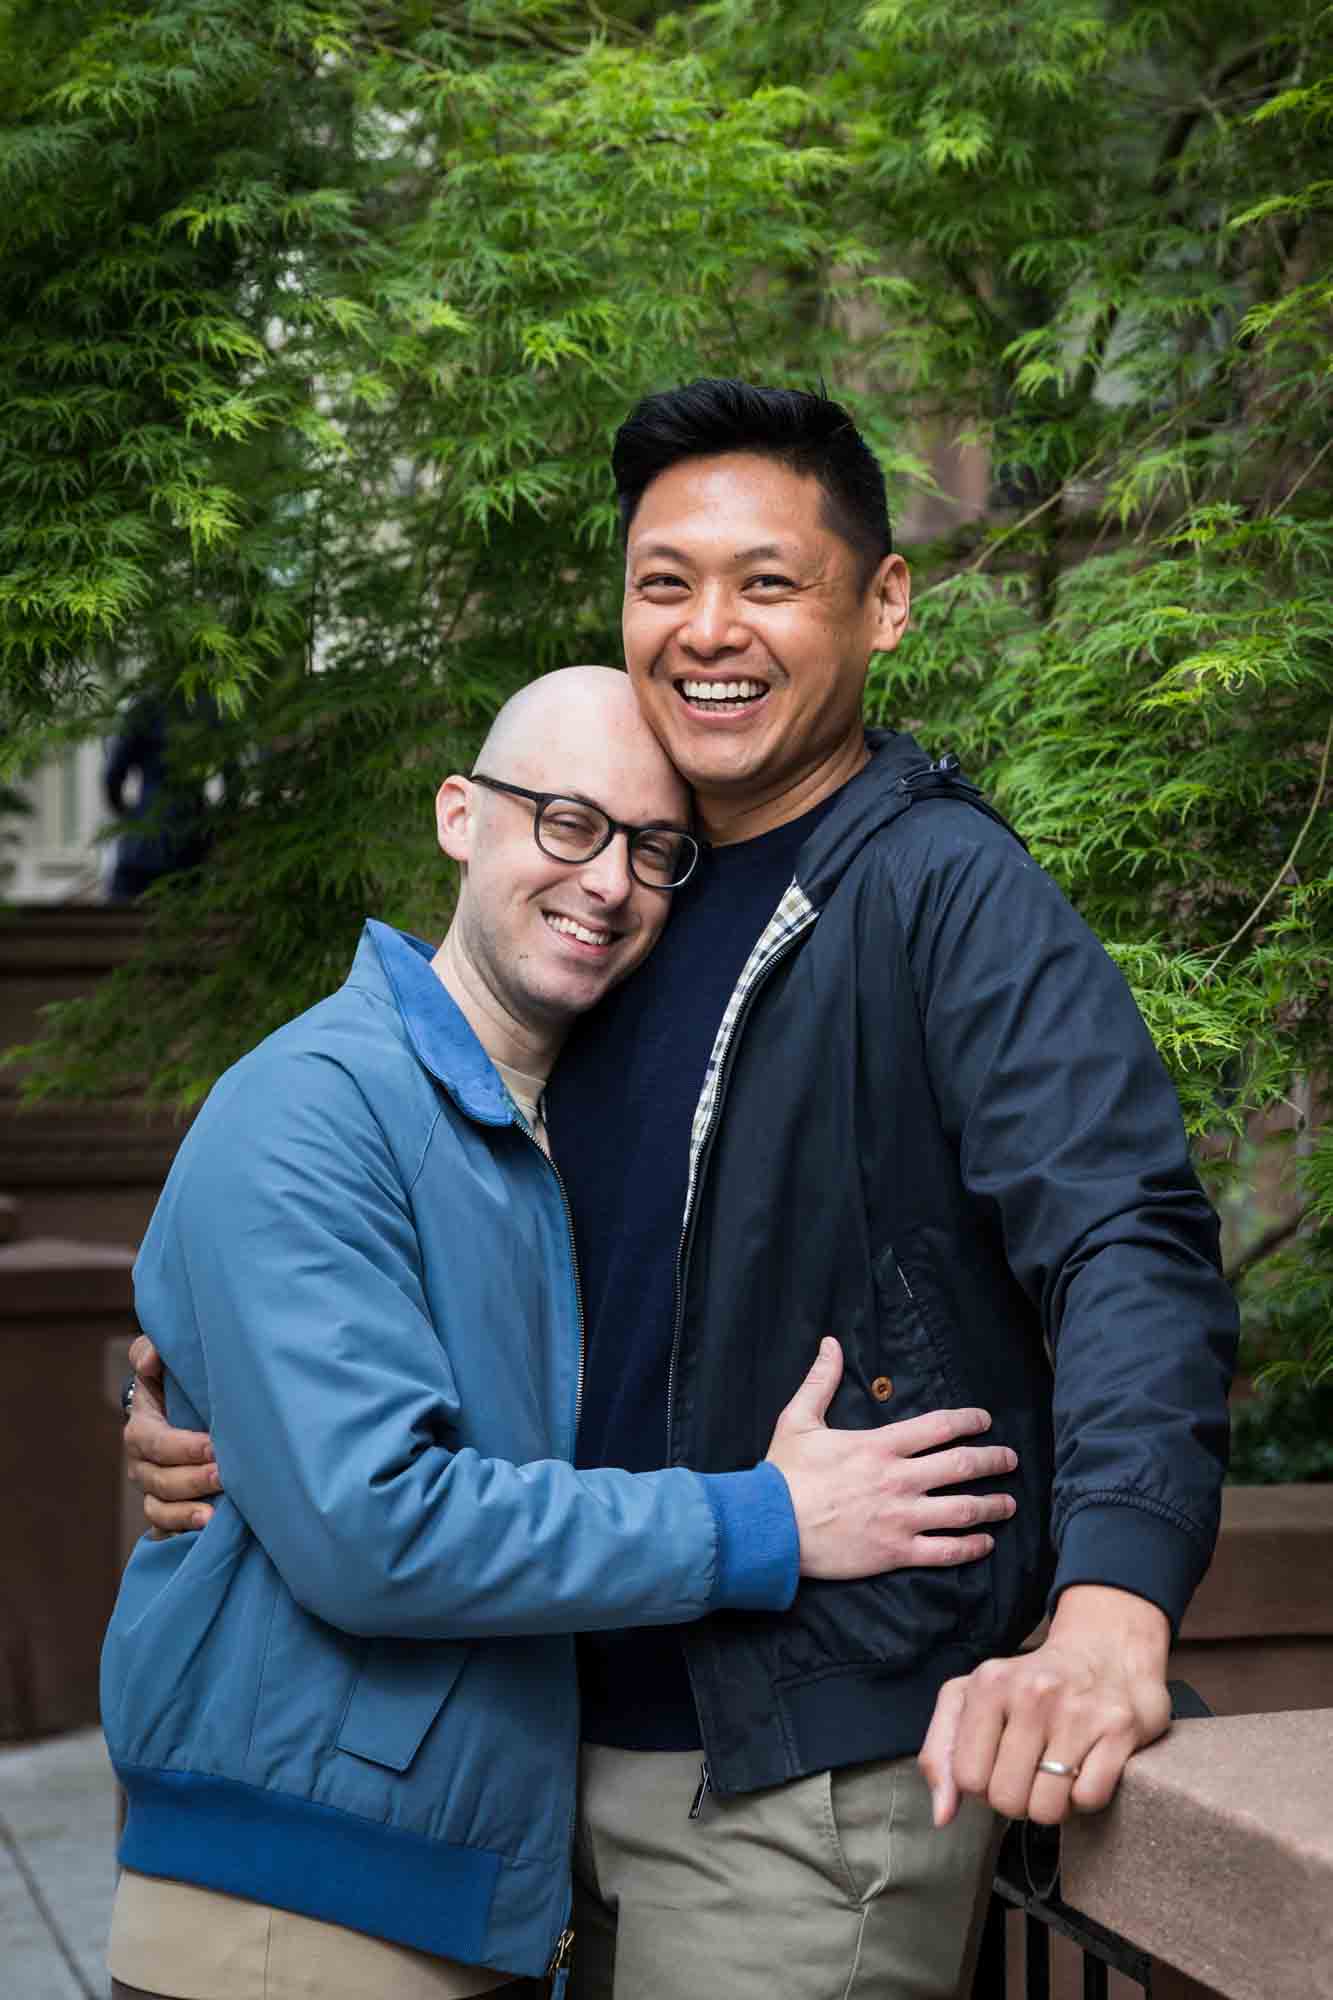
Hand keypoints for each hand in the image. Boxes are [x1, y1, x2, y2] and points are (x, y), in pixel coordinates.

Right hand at [125, 1333, 220, 1534]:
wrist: (188, 1407)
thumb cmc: (179, 1379)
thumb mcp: (164, 1359)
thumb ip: (151, 1352)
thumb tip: (149, 1360)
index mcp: (142, 1426)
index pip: (153, 1441)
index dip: (181, 1447)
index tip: (214, 1446)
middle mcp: (143, 1462)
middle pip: (159, 1479)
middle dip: (192, 1480)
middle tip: (224, 1476)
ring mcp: (154, 1488)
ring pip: (160, 1508)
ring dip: (186, 1513)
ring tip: (214, 1516)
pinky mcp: (168, 1507)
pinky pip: (166, 1528)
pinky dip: (182, 1532)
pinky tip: (208, 1534)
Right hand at [766, 1337, 1016, 1581]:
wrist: (770, 1526)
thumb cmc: (784, 1473)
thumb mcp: (797, 1419)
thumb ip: (820, 1380)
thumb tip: (830, 1344)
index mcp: (880, 1445)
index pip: (938, 1426)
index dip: (968, 1420)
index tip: (984, 1420)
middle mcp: (899, 1479)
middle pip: (962, 1466)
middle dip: (993, 1460)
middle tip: (1010, 1459)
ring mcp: (901, 1517)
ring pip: (963, 1510)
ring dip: (992, 1505)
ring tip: (1009, 1503)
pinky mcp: (896, 1552)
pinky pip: (945, 1550)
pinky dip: (971, 1546)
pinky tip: (985, 1542)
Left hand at [918, 1584, 1171, 1827]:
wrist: (1106, 1653)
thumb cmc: (1029, 1689)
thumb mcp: (972, 1700)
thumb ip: (942, 1752)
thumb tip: (942, 1815)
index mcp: (989, 1684)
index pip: (967, 1777)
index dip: (982, 1786)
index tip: (998, 1765)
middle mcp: (1032, 1693)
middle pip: (1006, 1798)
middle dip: (1017, 1799)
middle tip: (1031, 1771)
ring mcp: (1077, 1710)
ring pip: (1047, 1808)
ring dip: (1051, 1804)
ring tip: (1057, 1771)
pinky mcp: (1118, 1728)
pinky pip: (1088, 1800)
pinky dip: (1086, 1798)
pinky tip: (1086, 1767)